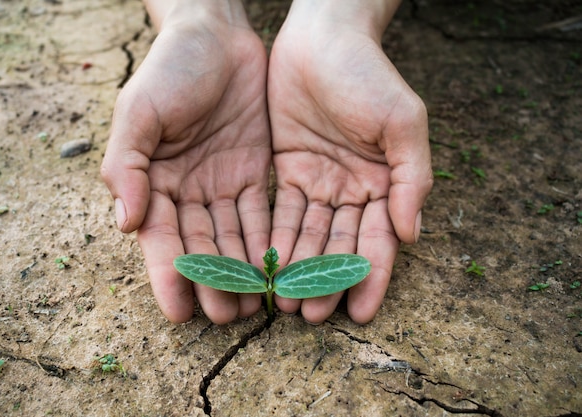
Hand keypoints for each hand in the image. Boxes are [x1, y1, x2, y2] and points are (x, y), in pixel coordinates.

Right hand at [101, 3, 270, 323]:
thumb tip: (126, 224)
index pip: (160, 237)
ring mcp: (221, 184)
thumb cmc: (170, 69)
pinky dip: (267, 242)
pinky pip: (261, 214)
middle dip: (212, 282)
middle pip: (200, 246)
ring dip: (243, 272)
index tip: (178, 311)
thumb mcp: (139, 111)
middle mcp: (187, 190)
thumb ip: (128, 166)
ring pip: (232, 238)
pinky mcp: (254, 173)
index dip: (168, 274)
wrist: (216, 34)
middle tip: (225, 317)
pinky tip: (278, 268)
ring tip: (254, 305)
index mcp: (153, 181)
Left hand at [268, 0, 432, 323]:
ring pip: (308, 236)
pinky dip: (274, 240)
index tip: (362, 312)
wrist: (322, 36)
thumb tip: (411, 234)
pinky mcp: (287, 170)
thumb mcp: (402, 120)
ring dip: (297, 269)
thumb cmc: (369, 74)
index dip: (371, 276)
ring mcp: (319, 182)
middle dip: (326, 281)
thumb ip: (413, 177)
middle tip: (310, 314)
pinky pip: (281, 212)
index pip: (379, 240)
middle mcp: (352, 189)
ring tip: (284, 302)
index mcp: (385, 182)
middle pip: (339, 246)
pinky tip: (263, 266)